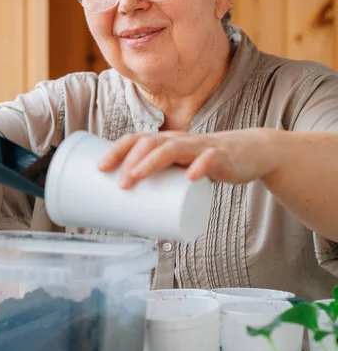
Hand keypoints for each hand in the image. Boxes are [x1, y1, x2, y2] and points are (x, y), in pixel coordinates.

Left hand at [98, 128, 279, 187]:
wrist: (249, 152)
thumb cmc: (206, 162)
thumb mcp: (180, 168)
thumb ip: (162, 182)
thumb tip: (135, 211)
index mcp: (167, 142)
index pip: (137, 139)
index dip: (117, 151)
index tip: (100, 168)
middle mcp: (180, 140)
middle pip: (150, 142)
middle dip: (130, 160)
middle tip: (119, 183)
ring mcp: (200, 148)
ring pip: (173, 148)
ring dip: (151, 161)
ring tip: (136, 177)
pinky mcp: (221, 158)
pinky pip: (210, 159)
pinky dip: (200, 167)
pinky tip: (190, 176)